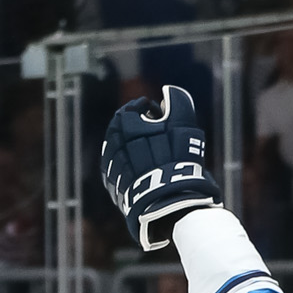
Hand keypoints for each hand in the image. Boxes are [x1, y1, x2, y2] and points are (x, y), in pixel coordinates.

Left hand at [100, 86, 221, 252]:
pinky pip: (121, 172)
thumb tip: (166, 93)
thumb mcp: (181, 122)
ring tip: (153, 156)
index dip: (148, 110)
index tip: (158, 115)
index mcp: (123, 123)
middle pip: (124, 130)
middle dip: (139, 130)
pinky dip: (131, 168)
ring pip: (122, 152)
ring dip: (135, 150)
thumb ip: (177, 101)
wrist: (163, 199)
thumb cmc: (174, 157)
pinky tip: (146, 173)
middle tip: (156, 135)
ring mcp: (111, 166)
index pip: (133, 109)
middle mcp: (112, 143)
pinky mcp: (113, 187)